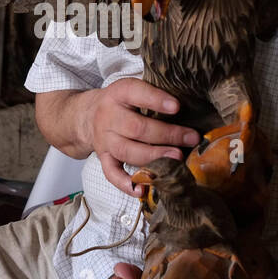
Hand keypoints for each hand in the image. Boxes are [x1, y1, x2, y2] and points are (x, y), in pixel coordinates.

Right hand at [80, 79, 199, 195]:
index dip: (156, 100)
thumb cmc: (121, 101)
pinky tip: (142, 190)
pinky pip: (111, 173)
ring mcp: (105, 140)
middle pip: (137, 128)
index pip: (136, 93)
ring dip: (154, 157)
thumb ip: (154, 92)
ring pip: (128, 151)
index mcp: (118, 94)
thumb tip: (190, 103)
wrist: (87, 114)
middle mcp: (109, 117)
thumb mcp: (132, 88)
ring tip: (177, 158)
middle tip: (191, 138)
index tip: (177, 106)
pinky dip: (126, 184)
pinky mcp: (103, 158)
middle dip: (167, 134)